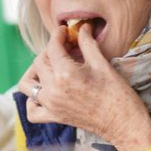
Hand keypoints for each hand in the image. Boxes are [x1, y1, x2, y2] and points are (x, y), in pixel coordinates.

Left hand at [21, 23, 150, 150]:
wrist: (123, 122)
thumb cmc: (117, 94)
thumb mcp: (102, 63)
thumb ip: (87, 43)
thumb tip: (83, 28)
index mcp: (65, 74)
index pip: (52, 47)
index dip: (58, 35)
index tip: (64, 31)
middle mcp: (53, 90)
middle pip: (39, 62)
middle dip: (50, 51)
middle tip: (64, 48)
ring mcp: (51, 105)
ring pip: (27, 84)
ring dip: (34, 72)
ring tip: (50, 67)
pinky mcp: (55, 117)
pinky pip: (32, 111)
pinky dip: (33, 100)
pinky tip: (44, 92)